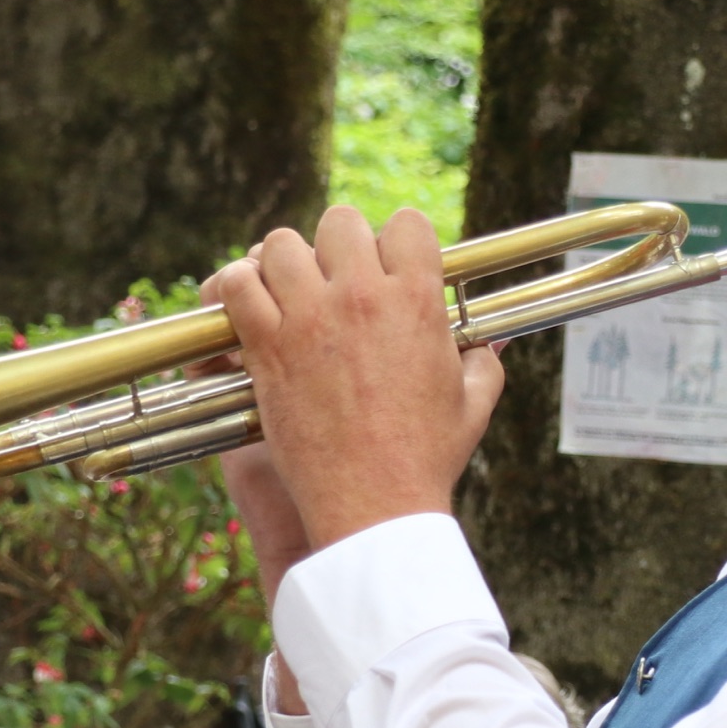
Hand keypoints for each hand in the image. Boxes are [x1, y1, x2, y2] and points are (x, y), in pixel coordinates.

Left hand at [207, 205, 504, 553]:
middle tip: (335, 279)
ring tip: (290, 293)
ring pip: (282, 244)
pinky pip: (236, 286)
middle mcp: (362, 296)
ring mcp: (310, 317)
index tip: (388, 265)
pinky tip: (250, 311)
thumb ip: (483, 360)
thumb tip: (490, 342)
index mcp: (418, 300)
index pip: (406, 224)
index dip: (396, 241)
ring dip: (285, 264)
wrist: (373, 505)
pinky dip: (238, 290)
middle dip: (338, 245)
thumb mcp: (473, 404)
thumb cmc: (426, 459)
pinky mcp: (267, 346)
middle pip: (340, 221)